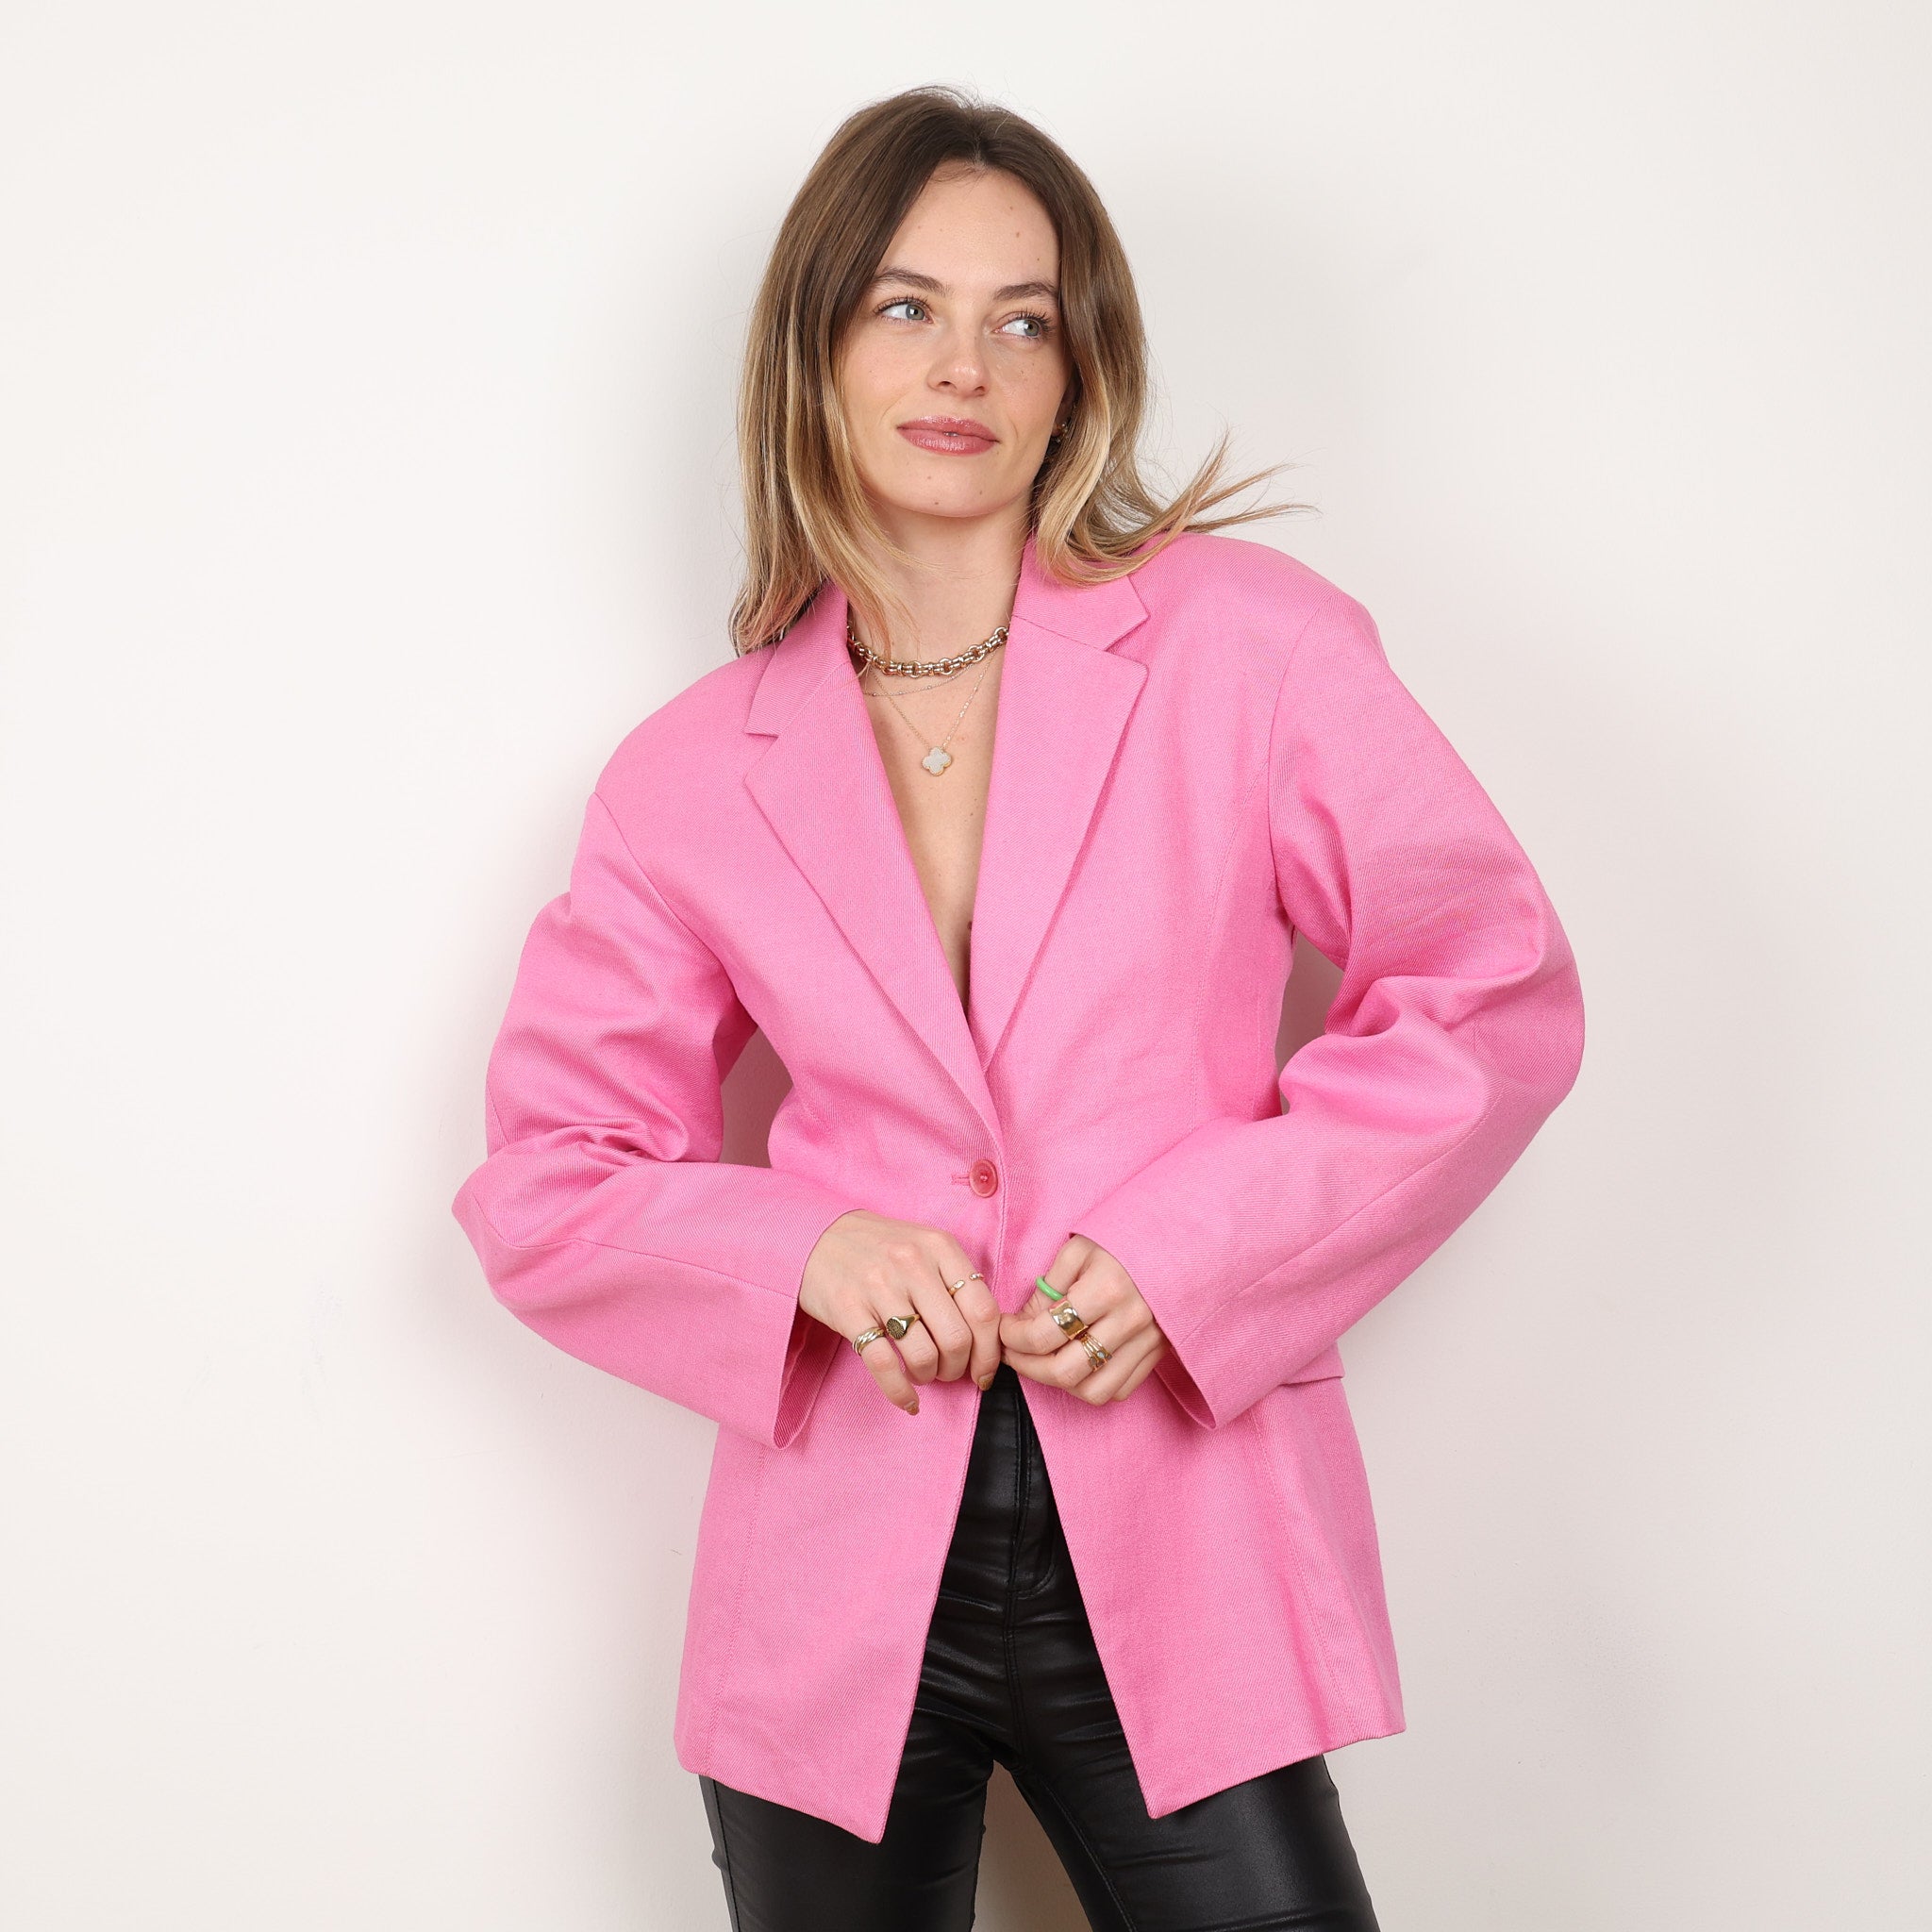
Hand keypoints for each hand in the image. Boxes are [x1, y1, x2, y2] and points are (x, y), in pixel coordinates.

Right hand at [800, 1211, 1001, 1415]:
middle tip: (948, 1371)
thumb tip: (986, 1338)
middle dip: (958, 1368)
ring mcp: (879, 1286)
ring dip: (929, 1376)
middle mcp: (913, 1263)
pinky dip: (900, 1391)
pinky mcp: (848, 1310)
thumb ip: (955, 1282)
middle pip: (957, 1338)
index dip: (989, 1351)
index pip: (983, 1310)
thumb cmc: (881, 1249)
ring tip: (922, 1373)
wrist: (817, 1237)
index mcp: (940, 1247)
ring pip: (924, 1354)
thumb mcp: (924, 1247)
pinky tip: (907, 1399)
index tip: (984, 1371)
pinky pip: (883, 1364)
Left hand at [998, 1235, 1168, 1404]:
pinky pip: (1119, 1390)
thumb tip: (1022, 1324)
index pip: (1044, 1334)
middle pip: (1065, 1372)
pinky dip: (1092, 1385)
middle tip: (1013, 1352)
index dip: (1012, 1337)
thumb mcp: (1077, 1250)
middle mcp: (1130, 1322)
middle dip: (1027, 1367)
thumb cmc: (1121, 1241)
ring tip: (1044, 1360)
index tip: (1004, 1328)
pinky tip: (1077, 1362)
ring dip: (1060, 1383)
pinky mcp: (1158, 1354)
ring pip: (1093, 1391)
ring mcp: (1148, 1342)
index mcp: (1107, 1289)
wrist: (1178, 1242)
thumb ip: (1047, 1288)